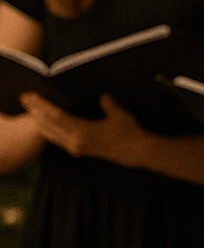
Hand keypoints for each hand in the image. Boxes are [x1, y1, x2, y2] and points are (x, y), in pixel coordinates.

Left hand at [20, 92, 148, 165]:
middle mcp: (74, 141)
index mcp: (82, 132)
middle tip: (26, 99)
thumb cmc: (128, 132)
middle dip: (36, 111)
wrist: (134, 151)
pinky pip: (56, 138)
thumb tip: (102, 96)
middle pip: (49, 125)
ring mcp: (75, 147)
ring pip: (50, 133)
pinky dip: (48, 129)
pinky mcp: (77, 150)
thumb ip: (108, 104)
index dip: (43, 105)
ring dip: (39, 120)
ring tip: (31, 109)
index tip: (33, 96)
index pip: (57, 116)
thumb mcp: (119, 114)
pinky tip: (44, 125)